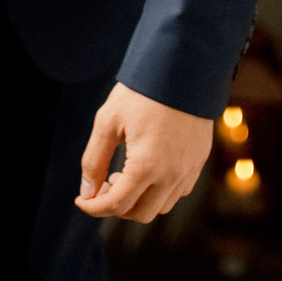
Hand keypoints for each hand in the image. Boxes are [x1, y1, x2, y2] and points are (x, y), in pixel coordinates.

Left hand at [75, 83, 211, 221]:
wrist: (182, 66)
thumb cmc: (141, 92)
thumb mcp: (108, 121)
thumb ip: (94, 160)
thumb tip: (87, 193)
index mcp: (147, 166)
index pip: (117, 204)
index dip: (94, 208)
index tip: (82, 200)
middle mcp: (172, 174)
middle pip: (141, 214)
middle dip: (117, 207)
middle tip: (104, 184)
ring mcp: (190, 169)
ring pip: (162, 206)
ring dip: (140, 200)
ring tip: (124, 174)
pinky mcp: (200, 160)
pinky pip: (180, 191)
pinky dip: (161, 191)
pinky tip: (148, 169)